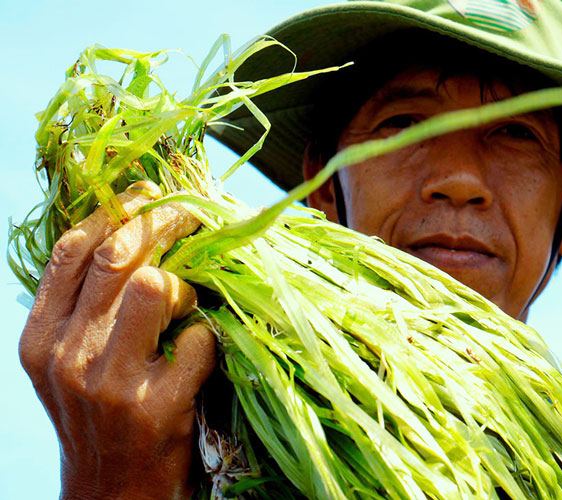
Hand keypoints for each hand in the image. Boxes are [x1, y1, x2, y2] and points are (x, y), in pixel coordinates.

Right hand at [19, 181, 216, 499]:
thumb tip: (129, 231)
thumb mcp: (69, 362)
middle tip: (190, 215)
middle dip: (163, 221)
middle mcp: (67, 355)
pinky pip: (197, 339)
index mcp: (41, 337)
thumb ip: (84, 307)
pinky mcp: (156, 406)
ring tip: (186, 306)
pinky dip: (207, 336)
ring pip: (155, 287)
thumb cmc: (99, 416)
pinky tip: (200, 351)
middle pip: (118, 256)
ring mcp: (110, 382)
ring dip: (183, 286)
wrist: (112, 492)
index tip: (147, 194)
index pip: (71, 250)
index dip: (115, 211)